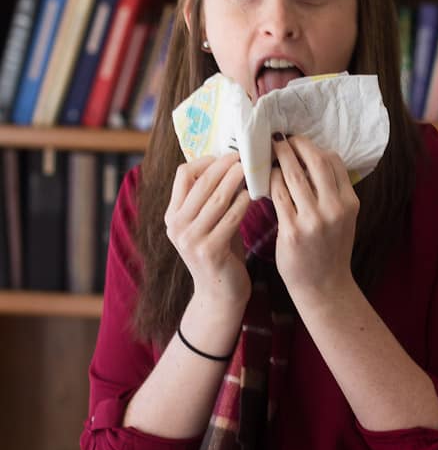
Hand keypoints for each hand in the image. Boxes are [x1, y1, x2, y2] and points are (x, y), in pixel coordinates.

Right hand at [164, 153, 251, 309]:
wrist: (219, 294)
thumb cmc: (220, 252)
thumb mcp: (208, 222)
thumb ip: (211, 198)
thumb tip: (230, 163)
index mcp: (172, 215)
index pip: (183, 175)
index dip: (206, 161)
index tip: (227, 156)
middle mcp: (176, 226)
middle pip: (201, 182)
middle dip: (225, 165)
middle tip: (244, 155)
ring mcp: (190, 239)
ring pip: (217, 198)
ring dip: (236, 180)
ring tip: (251, 170)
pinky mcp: (209, 251)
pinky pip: (230, 218)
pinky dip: (242, 203)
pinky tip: (253, 195)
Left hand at [270, 135, 359, 302]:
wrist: (324, 287)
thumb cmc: (330, 250)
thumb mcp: (342, 219)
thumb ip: (332, 192)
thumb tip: (311, 159)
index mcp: (350, 202)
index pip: (334, 161)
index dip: (314, 148)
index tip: (299, 143)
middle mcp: (335, 208)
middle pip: (315, 162)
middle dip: (295, 145)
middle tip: (280, 138)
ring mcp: (314, 220)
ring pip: (293, 175)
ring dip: (278, 158)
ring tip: (268, 150)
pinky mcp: (293, 231)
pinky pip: (277, 194)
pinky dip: (268, 180)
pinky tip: (262, 176)